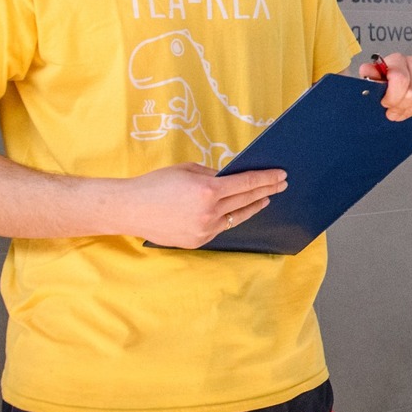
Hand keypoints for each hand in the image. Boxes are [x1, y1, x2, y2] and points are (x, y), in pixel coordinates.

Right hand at [115, 163, 285, 247]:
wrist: (130, 209)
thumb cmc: (156, 184)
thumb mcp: (187, 170)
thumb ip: (213, 175)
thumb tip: (233, 179)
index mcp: (208, 190)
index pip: (247, 183)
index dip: (266, 178)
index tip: (281, 175)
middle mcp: (210, 212)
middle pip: (247, 200)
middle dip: (266, 190)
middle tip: (281, 184)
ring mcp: (204, 230)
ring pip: (237, 217)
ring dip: (253, 206)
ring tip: (265, 199)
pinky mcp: (198, 241)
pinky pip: (220, 228)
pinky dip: (229, 218)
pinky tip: (238, 211)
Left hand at [361, 53, 411, 121]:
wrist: (397, 81)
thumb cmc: (385, 82)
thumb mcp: (373, 80)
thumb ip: (369, 76)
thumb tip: (367, 70)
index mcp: (398, 60)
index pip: (401, 80)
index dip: (393, 97)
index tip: (386, 103)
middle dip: (402, 107)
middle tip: (393, 110)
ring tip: (404, 108)